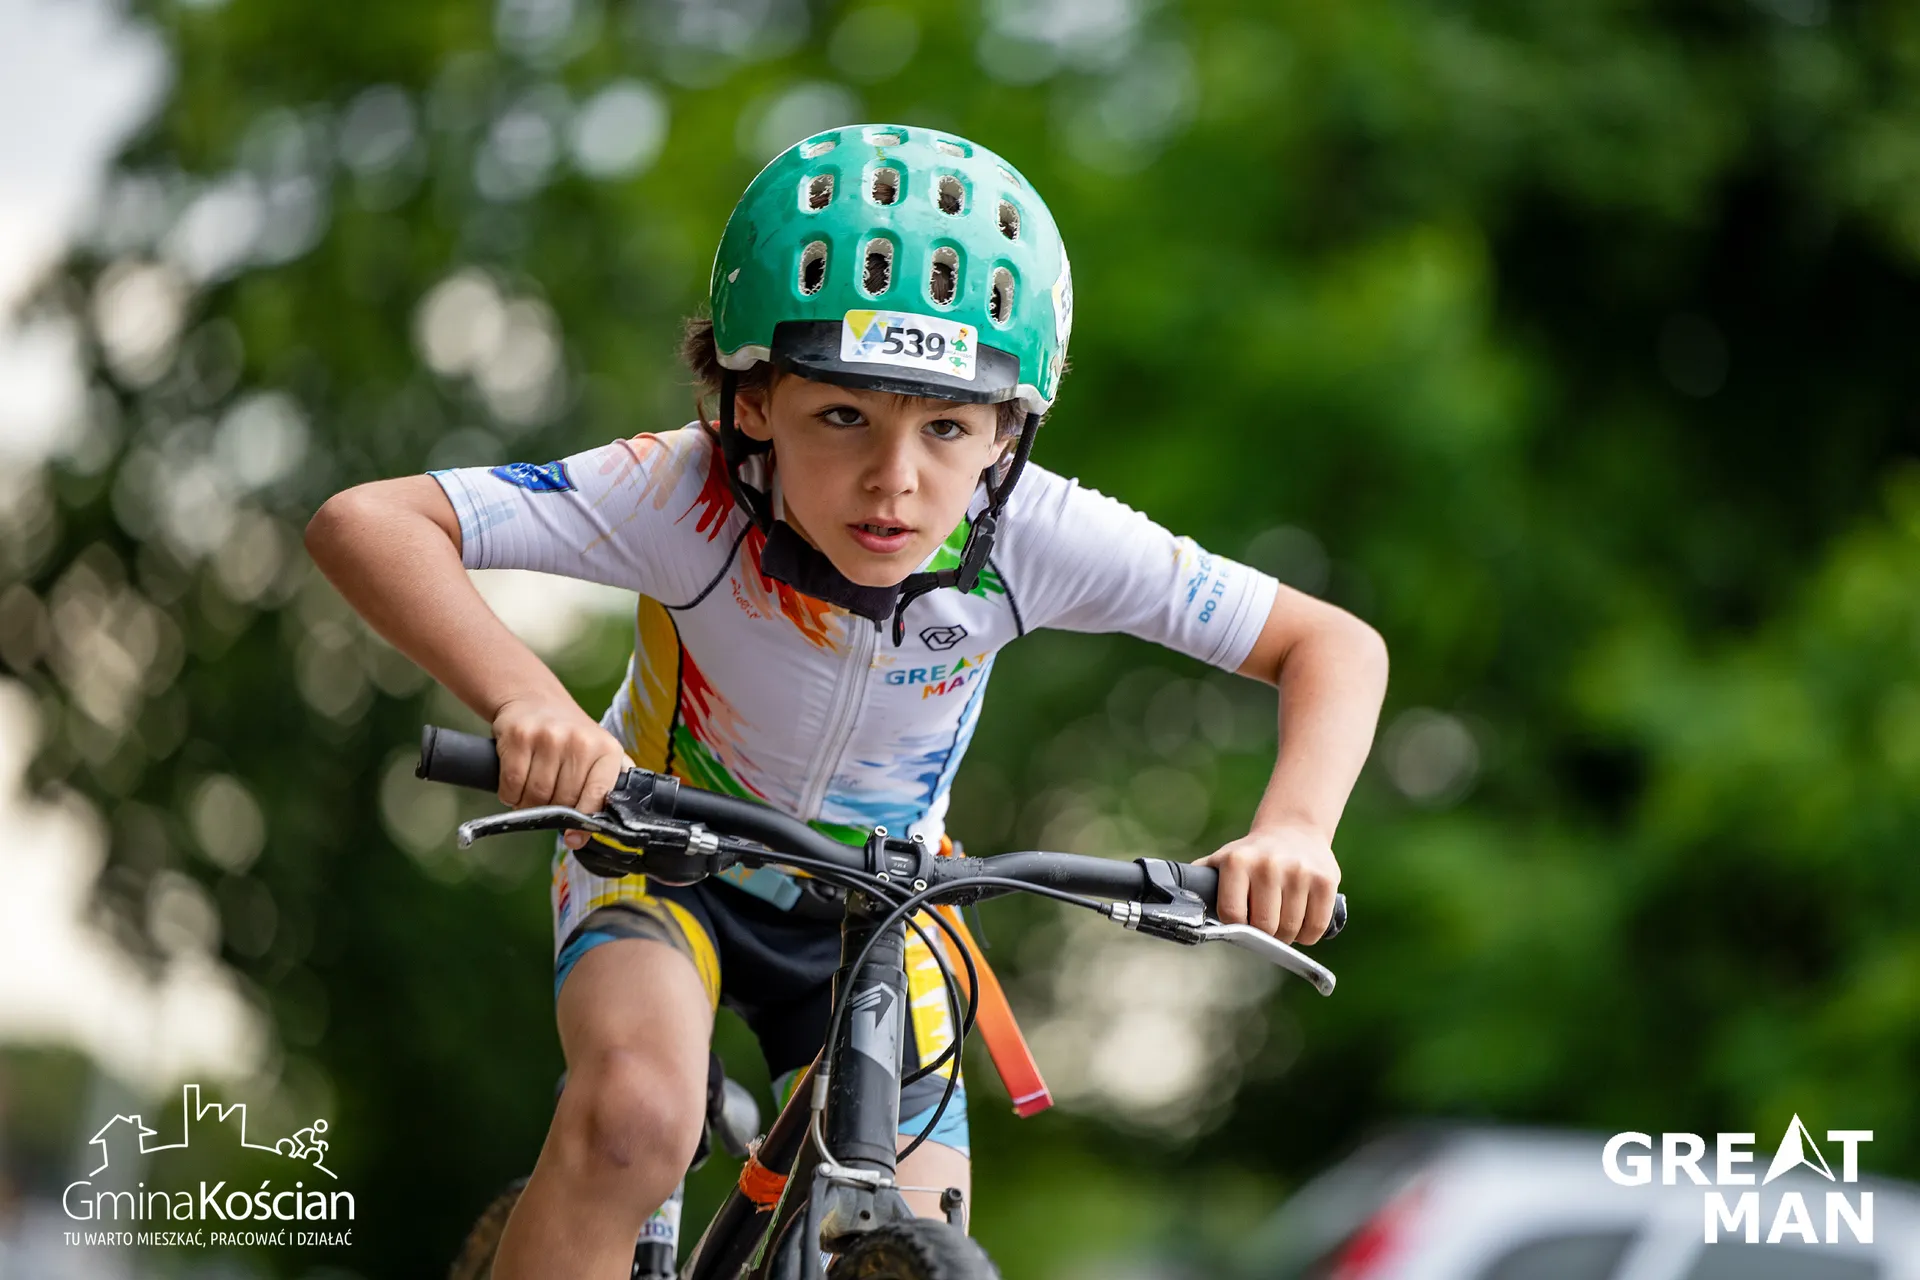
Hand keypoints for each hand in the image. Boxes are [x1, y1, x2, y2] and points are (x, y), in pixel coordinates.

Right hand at [491, 696, 629, 850]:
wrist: (534, 700)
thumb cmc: (569, 737)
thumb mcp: (599, 753)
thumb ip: (611, 783)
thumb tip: (618, 823)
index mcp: (606, 749)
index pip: (598, 796)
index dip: (585, 822)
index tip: (574, 838)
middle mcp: (580, 741)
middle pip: (563, 800)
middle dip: (551, 810)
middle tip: (546, 803)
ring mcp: (549, 737)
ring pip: (535, 796)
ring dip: (528, 805)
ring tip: (530, 793)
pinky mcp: (519, 736)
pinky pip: (511, 785)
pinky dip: (510, 795)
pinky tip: (515, 785)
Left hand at [1195, 824, 1341, 943]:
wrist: (1293, 830)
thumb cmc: (1251, 856)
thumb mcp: (1221, 861)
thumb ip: (1200, 884)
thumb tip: (1176, 907)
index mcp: (1237, 861)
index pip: (1232, 915)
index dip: (1236, 927)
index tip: (1240, 922)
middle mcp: (1268, 864)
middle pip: (1265, 927)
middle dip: (1264, 935)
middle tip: (1264, 926)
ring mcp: (1299, 872)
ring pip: (1291, 930)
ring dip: (1287, 936)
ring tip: (1282, 920)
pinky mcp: (1325, 880)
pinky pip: (1316, 927)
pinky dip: (1308, 935)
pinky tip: (1301, 922)